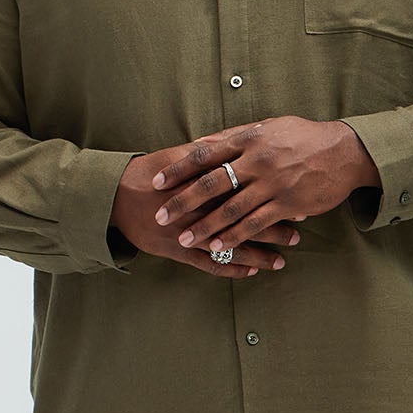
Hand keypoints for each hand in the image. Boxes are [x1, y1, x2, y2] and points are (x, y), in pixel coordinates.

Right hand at [111, 146, 302, 276]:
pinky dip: (232, 267)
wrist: (114, 196)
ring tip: (282, 259)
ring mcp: (188, 232)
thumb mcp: (178, 156)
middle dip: (274, 226)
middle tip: (298, 231)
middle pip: (245, 218)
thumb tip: (233, 141)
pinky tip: (252, 271)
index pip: (247, 189)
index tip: (296, 196)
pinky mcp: (177, 251)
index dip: (273, 194)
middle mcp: (200, 207)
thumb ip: (207, 153)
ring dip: (260, 254)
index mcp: (204, 181)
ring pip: (232, 245)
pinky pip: (210, 263)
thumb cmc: (148, 173)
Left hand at [149, 117, 376, 257]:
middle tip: (160, 216)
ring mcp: (272, 184)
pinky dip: (235, 235)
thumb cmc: (303, 138)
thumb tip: (200, 143)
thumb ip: (234, 137)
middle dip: (182, 202)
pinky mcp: (286, 204)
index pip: (204, 154)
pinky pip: (255, 223)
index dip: (178, 169)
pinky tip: (219, 246)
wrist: (342, 152)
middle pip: (211, 183)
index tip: (156, 181)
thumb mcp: (268, 128)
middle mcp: (256, 161)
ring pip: (230, 208)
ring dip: (205, 226)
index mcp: (248, 140)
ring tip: (184, 239)